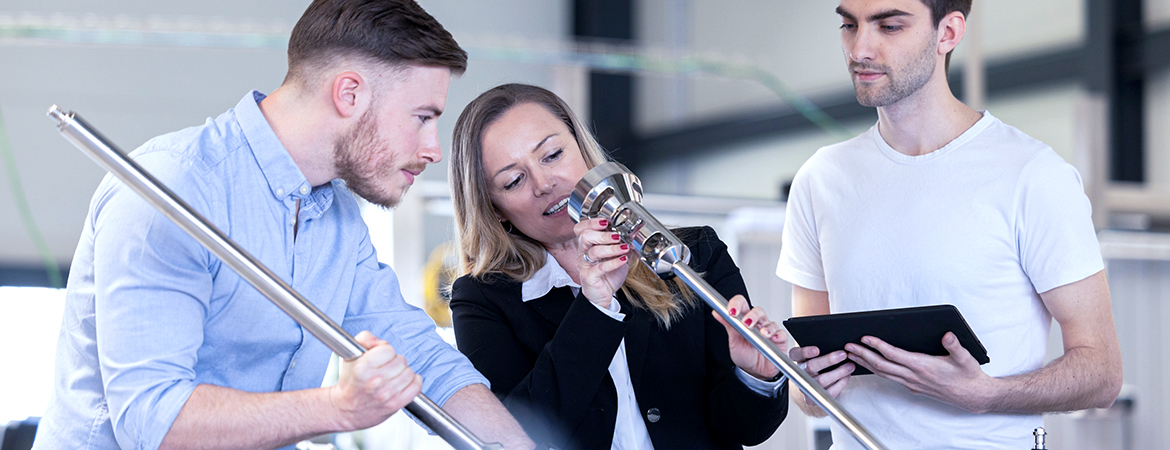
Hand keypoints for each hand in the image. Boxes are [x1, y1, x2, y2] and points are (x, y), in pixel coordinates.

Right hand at [329, 331, 422, 430]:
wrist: (346, 410)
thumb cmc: (350, 381)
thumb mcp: (350, 355)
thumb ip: (365, 338)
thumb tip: (382, 343)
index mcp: (363, 368)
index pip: (388, 350)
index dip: (385, 352)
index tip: (380, 359)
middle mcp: (375, 381)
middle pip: (401, 361)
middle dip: (394, 363)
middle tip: (386, 369)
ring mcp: (386, 394)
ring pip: (409, 373)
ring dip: (403, 373)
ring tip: (393, 377)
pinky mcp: (395, 404)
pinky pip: (416, 386)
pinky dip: (413, 383)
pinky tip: (403, 383)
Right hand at [575, 217, 631, 307]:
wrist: (603, 295)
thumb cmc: (607, 275)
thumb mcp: (616, 256)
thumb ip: (623, 245)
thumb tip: (635, 235)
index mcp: (587, 245)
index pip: (581, 228)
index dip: (592, 222)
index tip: (607, 221)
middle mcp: (583, 253)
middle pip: (585, 236)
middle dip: (603, 234)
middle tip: (616, 235)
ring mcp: (585, 265)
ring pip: (594, 251)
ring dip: (611, 248)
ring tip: (624, 247)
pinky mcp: (589, 277)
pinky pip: (600, 268)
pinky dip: (613, 263)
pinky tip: (623, 260)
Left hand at [712, 295, 787, 380]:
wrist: (754, 371)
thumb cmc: (744, 354)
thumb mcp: (733, 340)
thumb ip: (727, 324)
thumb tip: (716, 312)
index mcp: (745, 319)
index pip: (742, 304)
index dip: (737, 304)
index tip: (732, 311)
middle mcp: (758, 322)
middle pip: (758, 311)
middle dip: (753, 315)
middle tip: (747, 323)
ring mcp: (769, 330)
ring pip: (771, 323)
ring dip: (767, 327)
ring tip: (763, 333)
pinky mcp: (779, 340)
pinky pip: (781, 334)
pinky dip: (778, 335)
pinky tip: (773, 338)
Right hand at [789, 344, 854, 409]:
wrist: (817, 385)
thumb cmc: (820, 365)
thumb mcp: (817, 355)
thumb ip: (823, 349)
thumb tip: (838, 343)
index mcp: (798, 359)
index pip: (795, 354)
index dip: (805, 352)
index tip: (816, 350)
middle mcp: (800, 372)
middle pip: (811, 366)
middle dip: (829, 360)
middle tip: (842, 354)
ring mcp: (806, 385)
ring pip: (821, 380)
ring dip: (838, 372)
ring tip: (850, 366)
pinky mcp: (812, 398)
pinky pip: (828, 392)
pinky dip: (840, 383)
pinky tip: (846, 376)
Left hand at [845, 332, 992, 412]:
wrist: (973, 396)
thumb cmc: (968, 376)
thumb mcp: (966, 358)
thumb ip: (954, 346)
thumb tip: (947, 335)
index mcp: (923, 366)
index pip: (894, 355)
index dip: (878, 346)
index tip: (864, 338)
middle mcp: (914, 376)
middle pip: (882, 365)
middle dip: (862, 355)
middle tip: (847, 346)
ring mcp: (912, 383)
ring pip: (883, 373)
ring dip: (866, 363)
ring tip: (852, 354)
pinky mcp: (913, 387)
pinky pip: (890, 378)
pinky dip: (876, 370)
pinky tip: (870, 365)